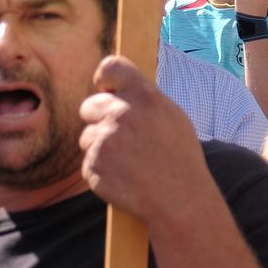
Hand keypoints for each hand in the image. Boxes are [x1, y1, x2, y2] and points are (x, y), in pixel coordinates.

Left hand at [77, 55, 210, 224]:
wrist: (178, 200)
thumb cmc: (180, 159)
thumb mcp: (173, 118)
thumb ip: (145, 100)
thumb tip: (121, 88)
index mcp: (145, 97)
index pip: (111, 67)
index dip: (105, 77)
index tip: (106, 87)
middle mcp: (121, 114)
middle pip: (89, 106)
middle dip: (99, 119)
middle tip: (120, 137)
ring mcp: (104, 140)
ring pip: (87, 137)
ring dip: (100, 148)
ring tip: (129, 163)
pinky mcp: (92, 165)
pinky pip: (88, 162)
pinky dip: (101, 170)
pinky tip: (124, 177)